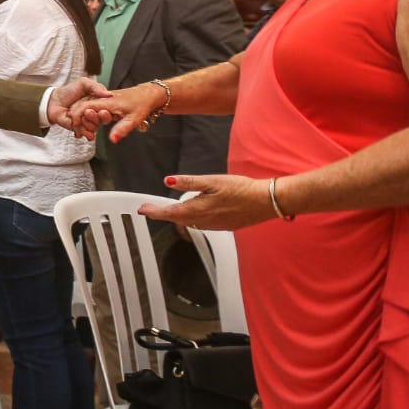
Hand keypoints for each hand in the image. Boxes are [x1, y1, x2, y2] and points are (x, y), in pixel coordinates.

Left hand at [47, 77, 109, 133]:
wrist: (53, 101)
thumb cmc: (69, 91)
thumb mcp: (83, 83)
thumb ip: (96, 87)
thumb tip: (110, 94)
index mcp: (100, 103)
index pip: (110, 109)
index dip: (107, 111)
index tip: (102, 110)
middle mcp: (96, 113)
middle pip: (104, 120)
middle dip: (96, 117)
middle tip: (87, 112)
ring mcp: (89, 122)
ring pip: (95, 127)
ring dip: (88, 123)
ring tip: (77, 117)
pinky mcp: (80, 129)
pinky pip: (87, 134)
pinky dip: (83, 131)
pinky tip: (76, 124)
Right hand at [70, 82, 167, 142]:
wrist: (147, 94)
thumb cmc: (142, 105)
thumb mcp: (134, 119)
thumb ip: (121, 130)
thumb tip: (112, 140)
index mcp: (107, 102)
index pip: (84, 106)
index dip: (77, 117)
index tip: (76, 128)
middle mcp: (101, 98)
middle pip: (81, 106)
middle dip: (77, 120)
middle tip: (79, 133)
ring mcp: (102, 98)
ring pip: (84, 106)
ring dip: (81, 119)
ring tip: (81, 132)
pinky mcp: (103, 100)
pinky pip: (90, 106)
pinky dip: (86, 116)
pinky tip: (87, 126)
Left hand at [138, 174, 276, 230]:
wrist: (266, 202)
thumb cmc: (241, 189)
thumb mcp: (212, 181)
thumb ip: (189, 182)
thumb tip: (168, 181)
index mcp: (197, 209)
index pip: (169, 213)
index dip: (153, 212)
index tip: (142, 210)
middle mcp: (204, 221)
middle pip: (176, 220)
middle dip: (162, 214)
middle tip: (150, 209)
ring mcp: (214, 226)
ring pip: (189, 224)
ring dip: (176, 218)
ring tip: (167, 211)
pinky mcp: (224, 227)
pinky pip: (202, 225)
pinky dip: (192, 220)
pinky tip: (194, 214)